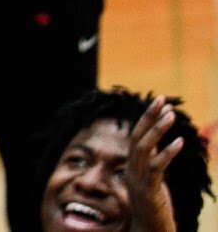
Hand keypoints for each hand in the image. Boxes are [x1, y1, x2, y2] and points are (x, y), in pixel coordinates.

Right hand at [126, 96, 182, 231]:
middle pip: (137, 137)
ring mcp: (138, 179)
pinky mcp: (149, 190)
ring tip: (171, 115)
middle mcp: (132, 170)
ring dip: (157, 130)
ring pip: (144, 148)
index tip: (160, 103)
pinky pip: (157, 167)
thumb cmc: (153, 212)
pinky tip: (180, 142)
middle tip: (161, 99)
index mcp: (133, 167)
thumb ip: (155, 167)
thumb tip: (162, 151)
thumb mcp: (154, 184)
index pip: (137, 136)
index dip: (147, 119)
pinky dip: (168, 153)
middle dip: (149, 116)